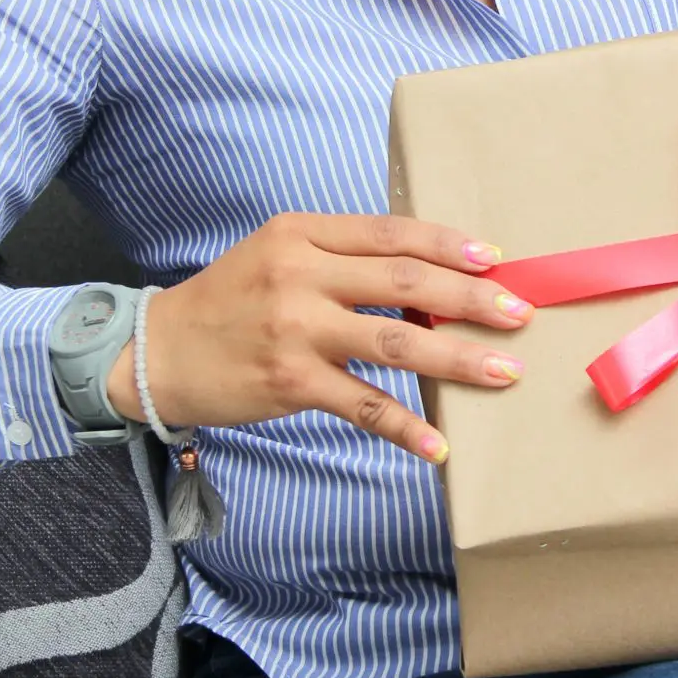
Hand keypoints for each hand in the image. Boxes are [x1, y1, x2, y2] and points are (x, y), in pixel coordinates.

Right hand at [105, 213, 531, 462]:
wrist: (158, 353)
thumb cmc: (231, 301)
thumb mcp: (278, 254)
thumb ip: (341, 258)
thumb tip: (426, 274)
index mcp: (301, 234)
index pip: (390, 233)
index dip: (448, 245)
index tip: (496, 259)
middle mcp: (300, 275)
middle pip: (405, 283)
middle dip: (471, 298)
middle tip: (519, 313)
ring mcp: (296, 330)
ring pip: (397, 343)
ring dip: (458, 358)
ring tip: (504, 371)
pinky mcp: (291, 383)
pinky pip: (363, 406)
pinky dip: (406, 427)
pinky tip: (438, 444)